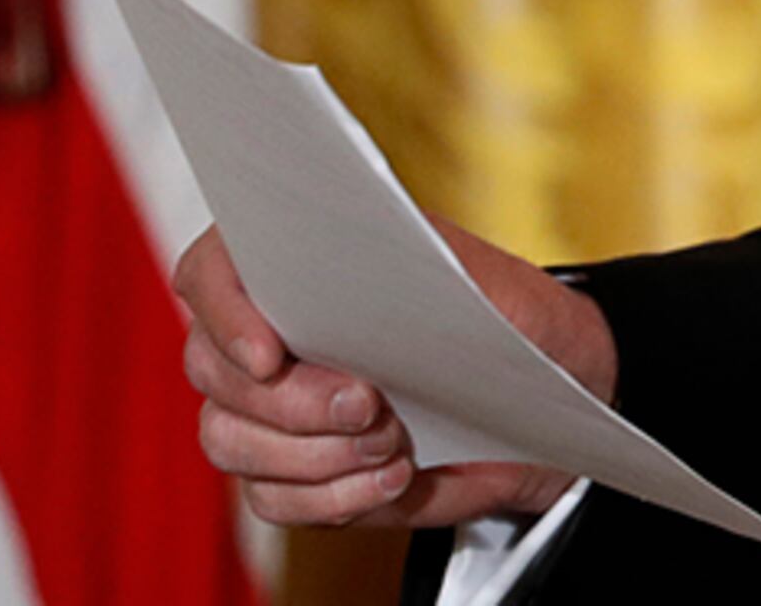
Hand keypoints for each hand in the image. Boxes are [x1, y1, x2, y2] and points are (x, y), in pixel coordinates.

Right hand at [173, 219, 616, 528]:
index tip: (271, 353)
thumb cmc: (511, 323)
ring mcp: (272, 409)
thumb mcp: (485, 285)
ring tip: (392, 441)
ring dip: (314, 454)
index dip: (224, 311)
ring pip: (230, 440)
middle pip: (212, 370)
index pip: (211, 271)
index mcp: (304, 262)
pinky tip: (394, 477)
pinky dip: (333, 498)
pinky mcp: (293, 472)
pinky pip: (272, 499)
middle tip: (370, 404)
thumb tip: (362, 284)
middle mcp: (273, 333)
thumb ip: (422, 275)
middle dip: (291, 400)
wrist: (549, 397)